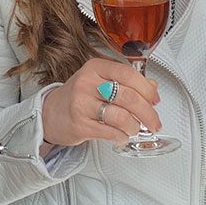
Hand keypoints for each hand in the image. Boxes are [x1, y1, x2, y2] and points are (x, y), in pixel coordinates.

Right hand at [42, 57, 159, 148]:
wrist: (50, 113)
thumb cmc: (79, 96)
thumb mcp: (101, 81)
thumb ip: (127, 82)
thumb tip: (153, 88)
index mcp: (96, 68)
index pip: (128, 74)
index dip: (146, 89)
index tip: (154, 100)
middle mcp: (87, 83)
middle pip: (128, 97)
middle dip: (147, 113)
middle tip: (154, 121)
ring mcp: (82, 104)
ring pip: (121, 117)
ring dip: (134, 126)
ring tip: (134, 128)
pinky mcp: (80, 125)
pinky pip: (110, 132)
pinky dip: (121, 136)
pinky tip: (121, 136)